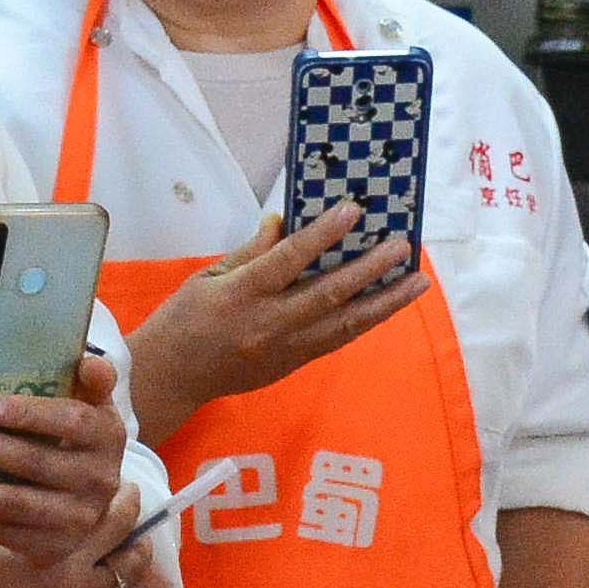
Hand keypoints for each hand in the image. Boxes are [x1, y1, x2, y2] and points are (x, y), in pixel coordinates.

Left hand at [0, 349, 137, 578]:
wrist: (84, 500)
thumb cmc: (72, 437)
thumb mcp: (88, 405)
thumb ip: (91, 381)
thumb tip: (87, 362)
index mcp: (109, 436)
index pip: (72, 421)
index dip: (29, 414)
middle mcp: (100, 481)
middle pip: (37, 463)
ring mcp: (78, 520)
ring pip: (16, 504)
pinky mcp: (53, 548)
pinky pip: (4, 533)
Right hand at [0, 499, 167, 587]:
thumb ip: (29, 494)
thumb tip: (51, 461)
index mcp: (66, 551)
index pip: (115, 523)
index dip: (124, 503)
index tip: (127, 491)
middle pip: (128, 563)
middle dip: (136, 541)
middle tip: (138, 527)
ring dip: (124, 579)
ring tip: (124, 563)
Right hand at [127, 206, 419, 441]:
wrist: (171, 377)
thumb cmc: (183, 319)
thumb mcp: (208, 276)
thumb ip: (251, 251)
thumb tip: (284, 221)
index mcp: (241, 295)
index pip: (288, 260)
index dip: (322, 234)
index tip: (352, 210)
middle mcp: (268, 325)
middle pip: (328, 295)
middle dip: (370, 269)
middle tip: (402, 247)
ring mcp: (284, 350)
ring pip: (344, 325)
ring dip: (384, 302)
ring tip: (417, 282)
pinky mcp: (292, 365)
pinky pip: (335, 340)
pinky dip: (364, 321)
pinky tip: (386, 305)